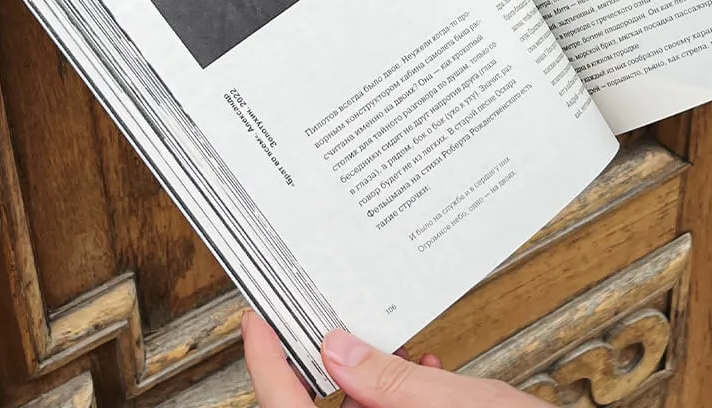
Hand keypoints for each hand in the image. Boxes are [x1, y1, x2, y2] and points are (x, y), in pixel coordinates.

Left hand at [241, 311, 541, 407]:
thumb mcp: (455, 402)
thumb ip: (390, 381)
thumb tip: (336, 348)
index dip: (266, 365)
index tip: (256, 322)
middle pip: (323, 406)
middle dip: (327, 360)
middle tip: (324, 312)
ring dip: (371, 376)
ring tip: (393, 338)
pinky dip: (399, 391)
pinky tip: (427, 365)